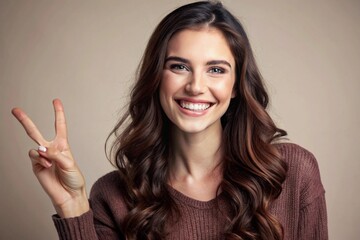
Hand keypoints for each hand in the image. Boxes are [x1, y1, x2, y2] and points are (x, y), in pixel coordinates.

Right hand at [12, 99, 88, 217]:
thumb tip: (40, 148)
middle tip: (15, 110)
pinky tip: (47, 165)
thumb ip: (56, 153)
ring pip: (33, 145)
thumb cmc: (73, 178)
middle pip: (35, 131)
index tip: (56, 100)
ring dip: (43, 152)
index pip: (59, 125)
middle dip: (25, 120)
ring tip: (51, 162)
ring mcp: (42, 157)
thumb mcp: (70, 163)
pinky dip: (40, 159)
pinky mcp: (36, 166)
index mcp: (62, 145)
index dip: (58, 113)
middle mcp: (51, 149)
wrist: (69, 195)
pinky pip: (33, 156)